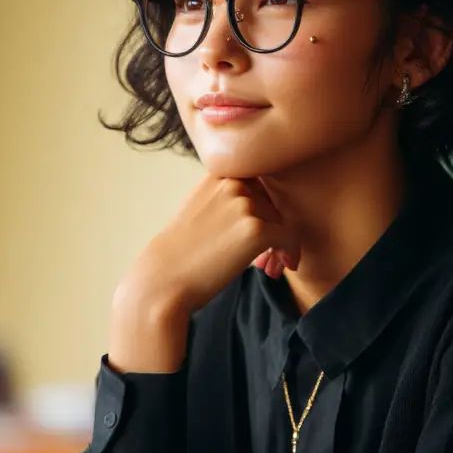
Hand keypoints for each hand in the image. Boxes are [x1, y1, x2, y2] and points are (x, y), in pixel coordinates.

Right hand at [111, 173, 300, 324]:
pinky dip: (290, 253)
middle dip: (272, 230)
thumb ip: (226, 198)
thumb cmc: (181, 252)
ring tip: (267, 267)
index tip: (260, 233)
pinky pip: (289, 238)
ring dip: (279, 246)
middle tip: (266, 258)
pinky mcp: (255, 229)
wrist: (163, 278)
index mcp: (219, 174)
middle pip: (272, 204)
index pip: (259, 185)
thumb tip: (265, 208)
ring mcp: (245, 205)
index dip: (263, 210)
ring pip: (282, 222)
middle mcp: (233, 183)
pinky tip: (280, 269)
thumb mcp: (199, 208)